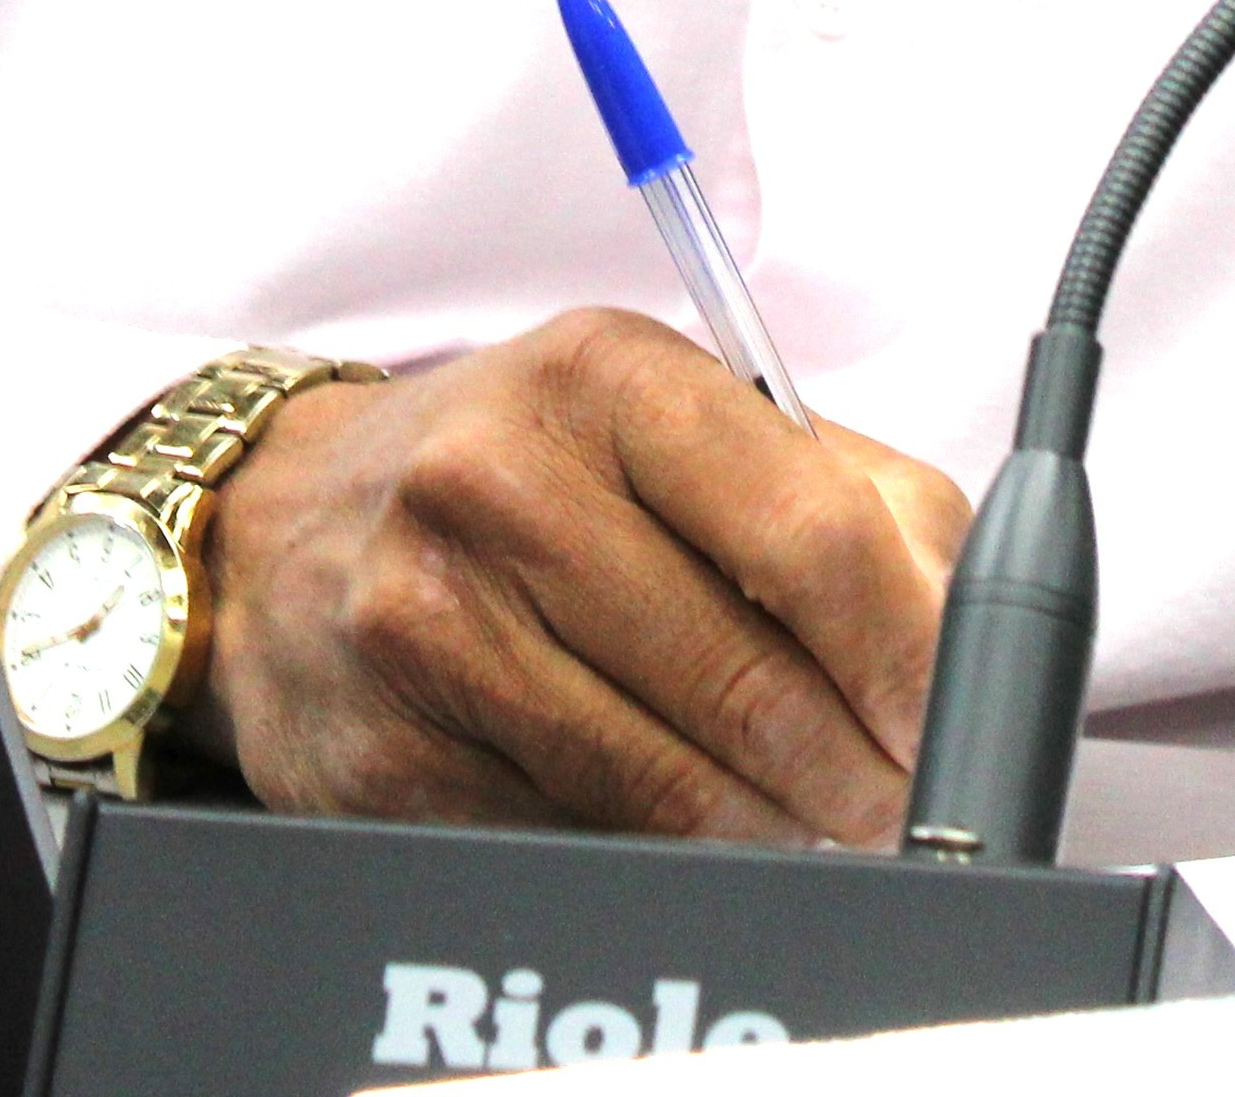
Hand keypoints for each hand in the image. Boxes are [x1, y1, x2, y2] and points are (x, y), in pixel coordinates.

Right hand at [184, 307, 973, 842]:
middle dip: (856, 772)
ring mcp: (430, 618)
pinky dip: (661, 859)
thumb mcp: (671, 423)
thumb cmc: (516, 472)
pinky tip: (702, 846)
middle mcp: (501, 480)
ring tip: (827, 840)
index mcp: (604, 376)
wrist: (281, 532)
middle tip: (907, 813)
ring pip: (664, 777)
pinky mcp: (393, 751)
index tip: (947, 724)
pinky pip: (575, 836)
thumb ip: (840, 496)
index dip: (904, 653)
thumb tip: (952, 634)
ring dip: (773, 832)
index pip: (806, 530)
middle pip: (742, 674)